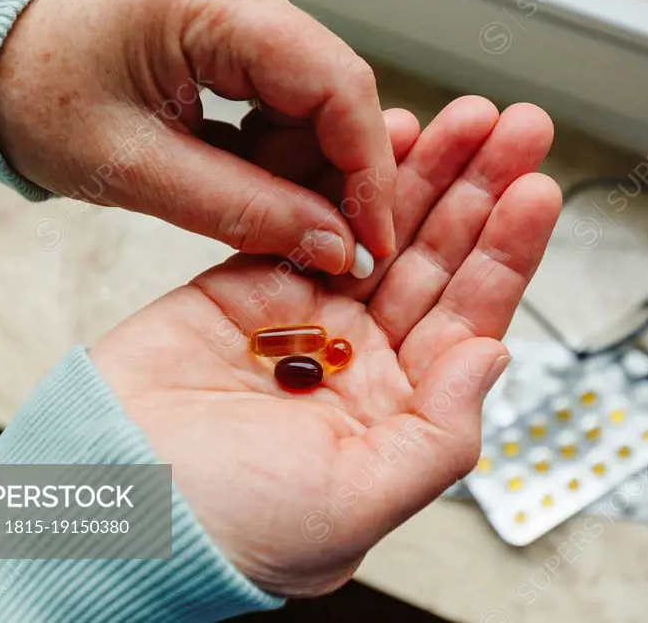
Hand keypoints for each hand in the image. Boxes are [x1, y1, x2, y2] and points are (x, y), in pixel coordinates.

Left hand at [0, 0, 395, 273]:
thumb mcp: (136, 172)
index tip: (370, 239)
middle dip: (337, 175)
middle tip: (326, 245)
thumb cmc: (36, 100)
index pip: (334, 82)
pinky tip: (246, 180)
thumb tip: (336, 248)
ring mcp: (243, 11)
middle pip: (336, 92)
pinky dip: (280, 154)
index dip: (366, 168)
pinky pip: (290, 102)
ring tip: (255, 207)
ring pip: (319, 103)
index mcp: (210, 3)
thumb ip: (244, 212)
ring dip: (303, 169)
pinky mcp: (238, 37)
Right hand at [89, 98, 560, 596]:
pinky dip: (340, 178)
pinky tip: (379, 138)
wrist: (112, 503)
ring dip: (422, 173)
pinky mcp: (247, 286)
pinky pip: (306, 219)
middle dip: (478, 193)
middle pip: (434, 261)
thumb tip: (493, 356)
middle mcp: (357, 359)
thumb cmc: (227, 528)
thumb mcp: (356, 504)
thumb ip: (438, 434)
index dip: (506, 253)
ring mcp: (304, 318)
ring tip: (465, 119)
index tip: (535, 191)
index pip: (468, 318)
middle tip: (517, 130)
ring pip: (379, 229)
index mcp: (393, 411)